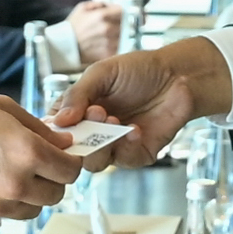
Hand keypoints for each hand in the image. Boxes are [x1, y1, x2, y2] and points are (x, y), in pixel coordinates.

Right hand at [0, 94, 83, 221]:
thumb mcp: (5, 109)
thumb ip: (40, 129)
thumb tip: (63, 144)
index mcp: (28, 152)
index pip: (71, 170)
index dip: (71, 163)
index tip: (65, 158)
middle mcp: (18, 183)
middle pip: (57, 194)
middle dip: (53, 180)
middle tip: (41, 167)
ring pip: (34, 209)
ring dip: (32, 195)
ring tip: (13, 175)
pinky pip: (6, 214)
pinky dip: (6, 202)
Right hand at [53, 39, 232, 166]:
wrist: (178, 75)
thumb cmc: (139, 70)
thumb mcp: (101, 73)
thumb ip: (77, 94)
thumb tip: (59, 120)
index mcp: (78, 111)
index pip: (55, 129)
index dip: (54, 132)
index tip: (61, 124)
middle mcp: (93, 132)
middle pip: (72, 152)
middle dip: (80, 137)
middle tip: (94, 114)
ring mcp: (114, 146)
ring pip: (95, 163)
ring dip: (101, 144)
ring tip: (113, 119)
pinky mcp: (136, 154)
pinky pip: (124, 160)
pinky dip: (127, 146)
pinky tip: (135, 128)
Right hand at [66, 0, 122, 62]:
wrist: (63, 47)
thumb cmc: (72, 27)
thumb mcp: (82, 8)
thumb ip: (100, 4)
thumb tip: (113, 5)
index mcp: (102, 15)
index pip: (124, 11)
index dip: (125, 12)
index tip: (124, 14)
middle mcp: (108, 29)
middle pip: (127, 24)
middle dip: (124, 24)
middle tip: (119, 25)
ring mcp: (109, 43)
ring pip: (125, 36)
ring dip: (122, 36)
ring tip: (113, 36)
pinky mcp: (108, 54)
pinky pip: (120, 48)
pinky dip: (118, 46)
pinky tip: (110, 45)